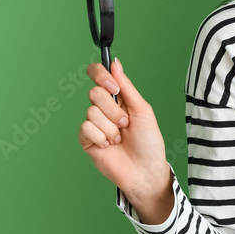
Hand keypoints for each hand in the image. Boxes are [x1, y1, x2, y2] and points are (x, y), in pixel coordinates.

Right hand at [77, 58, 169, 203]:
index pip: (99, 76)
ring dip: (110, 127)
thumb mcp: (142, 110)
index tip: (112, 85)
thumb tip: (115, 64)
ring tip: (120, 138)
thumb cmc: (149, 141)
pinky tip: (109, 145)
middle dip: (113, 110)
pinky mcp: (87, 139)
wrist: (144, 169)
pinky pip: (85, 128)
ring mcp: (95, 124)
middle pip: (95, 93)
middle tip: (125, 123)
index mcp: (119, 98)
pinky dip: (101, 137)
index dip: (100, 75)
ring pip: (91, 112)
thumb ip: (127, 87)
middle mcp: (104, 108)